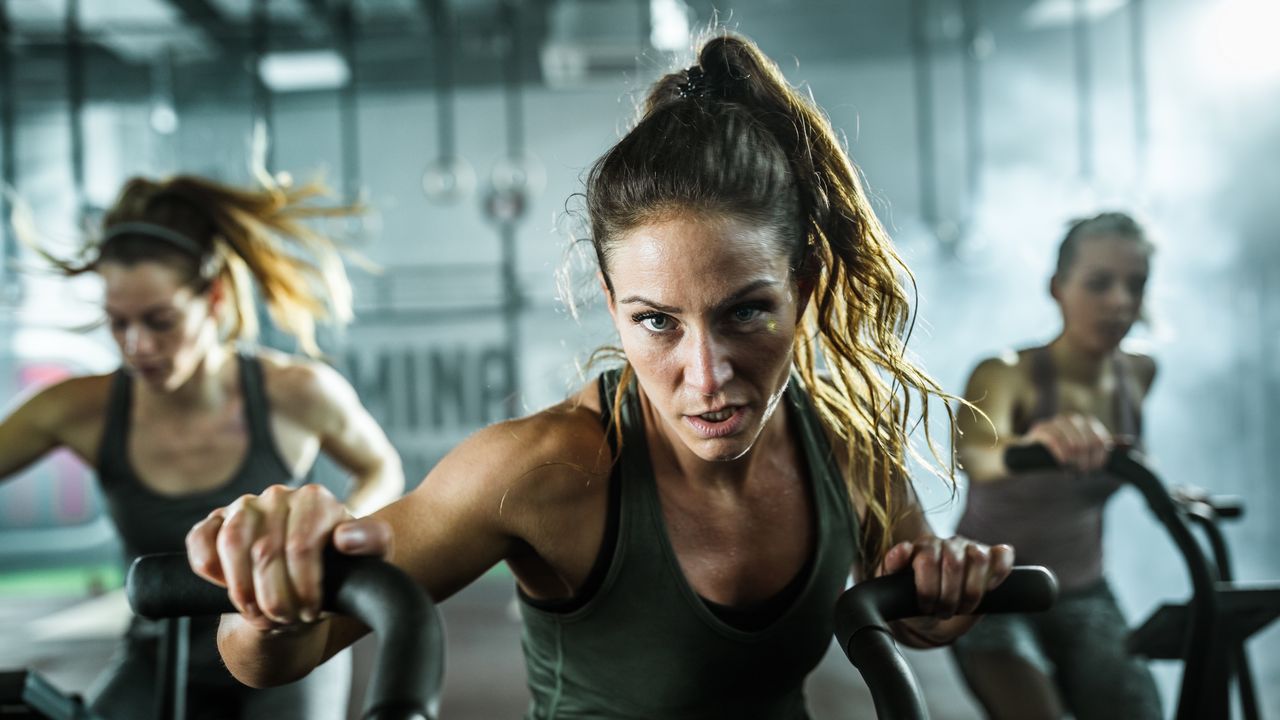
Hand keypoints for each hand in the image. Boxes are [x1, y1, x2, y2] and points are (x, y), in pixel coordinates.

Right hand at [185, 483, 392, 630]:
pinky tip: (228, 590)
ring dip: (242, 589)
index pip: (301, 545)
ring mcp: (244, 506)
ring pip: (231, 543)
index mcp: (315, 499)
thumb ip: (373, 541)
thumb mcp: (370, 558)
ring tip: (260, 614)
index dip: (303, 587)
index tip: (311, 611)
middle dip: (275, 597)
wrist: (307, 586)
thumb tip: (345, 539)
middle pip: (265, 551)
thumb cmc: (340, 570)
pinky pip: (201, 540)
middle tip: (286, 620)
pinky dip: (209, 568)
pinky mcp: (215, 521)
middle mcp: (278, 496)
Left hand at [878, 536, 1013, 618]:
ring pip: (978, 559)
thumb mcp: (893, 585)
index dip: (928, 589)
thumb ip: (891, 564)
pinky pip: (1003, 555)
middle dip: (949, 596)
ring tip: (962, 607)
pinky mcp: (992, 558)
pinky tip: (990, 588)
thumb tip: (903, 548)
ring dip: (972, 591)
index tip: (926, 606)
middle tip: (943, 611)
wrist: (930, 617)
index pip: (928, 559)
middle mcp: (947, 544)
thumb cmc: (911, 599)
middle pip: (954, 563)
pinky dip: (1000, 572)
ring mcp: (970, 548)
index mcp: (922, 547)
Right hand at [1021, 412, 1111, 470]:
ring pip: (1073, 442)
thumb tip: (1130, 442)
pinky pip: (1054, 440)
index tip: (1094, 470)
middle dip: (1086, 462)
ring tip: (1072, 471)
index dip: (1100, 458)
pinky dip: (1061, 455)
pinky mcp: (1039, 430)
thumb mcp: (1083, 451)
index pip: (1101, 440)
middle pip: (1088, 443)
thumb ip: (1102, 446)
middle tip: (1081, 474)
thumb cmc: (1060, 454)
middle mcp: (1070, 419)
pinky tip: (1063, 464)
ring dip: (1075, 461)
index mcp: (1085, 422)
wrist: (1028, 454)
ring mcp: (1053, 423)